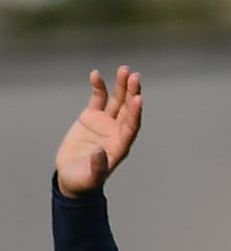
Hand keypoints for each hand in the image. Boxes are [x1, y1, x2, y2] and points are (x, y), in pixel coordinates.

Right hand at [54, 67, 141, 197]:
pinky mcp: (91, 117)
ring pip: (117, 101)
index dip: (135, 113)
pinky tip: (96, 74)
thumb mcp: (90, 177)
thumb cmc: (84, 181)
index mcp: (120, 146)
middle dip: (132, 93)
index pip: (132, 126)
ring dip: (121, 86)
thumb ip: (97, 166)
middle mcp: (117, 132)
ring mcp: (105, 123)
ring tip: (125, 69)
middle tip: (135, 76)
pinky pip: (98, 99)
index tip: (138, 98)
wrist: (71, 177)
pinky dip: (98, 87)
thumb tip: (100, 154)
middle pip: (128, 109)